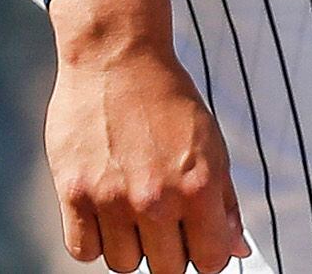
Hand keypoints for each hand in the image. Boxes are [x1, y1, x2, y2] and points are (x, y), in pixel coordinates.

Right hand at [44, 0, 248, 273]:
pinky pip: (84, 251)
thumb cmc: (167, 98)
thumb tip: (237, 247)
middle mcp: (156, 199)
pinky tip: (106, 213)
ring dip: (131, 245)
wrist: (118, 59)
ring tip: (133, 211)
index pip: (211, 261)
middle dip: (170, 251)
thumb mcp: (212, 145)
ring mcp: (112, 200)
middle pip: (166, 269)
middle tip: (165, 222)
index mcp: (199, 185)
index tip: (200, 242)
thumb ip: (225, 201)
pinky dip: (95, 240)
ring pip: (123, 264)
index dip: (208, 255)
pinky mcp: (74, 195)